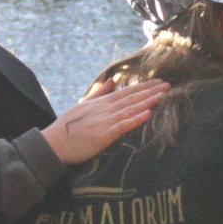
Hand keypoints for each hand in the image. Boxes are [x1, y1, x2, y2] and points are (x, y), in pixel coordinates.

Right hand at [43, 78, 166, 166]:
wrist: (53, 143)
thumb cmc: (67, 127)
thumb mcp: (82, 104)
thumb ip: (99, 92)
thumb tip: (113, 80)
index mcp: (100, 102)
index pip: (126, 92)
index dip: (143, 86)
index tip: (158, 82)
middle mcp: (104, 109)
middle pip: (131, 98)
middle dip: (150, 91)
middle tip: (168, 85)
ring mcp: (104, 121)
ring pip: (130, 109)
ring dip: (147, 102)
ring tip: (163, 96)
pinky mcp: (103, 135)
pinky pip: (122, 126)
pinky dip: (135, 119)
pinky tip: (147, 114)